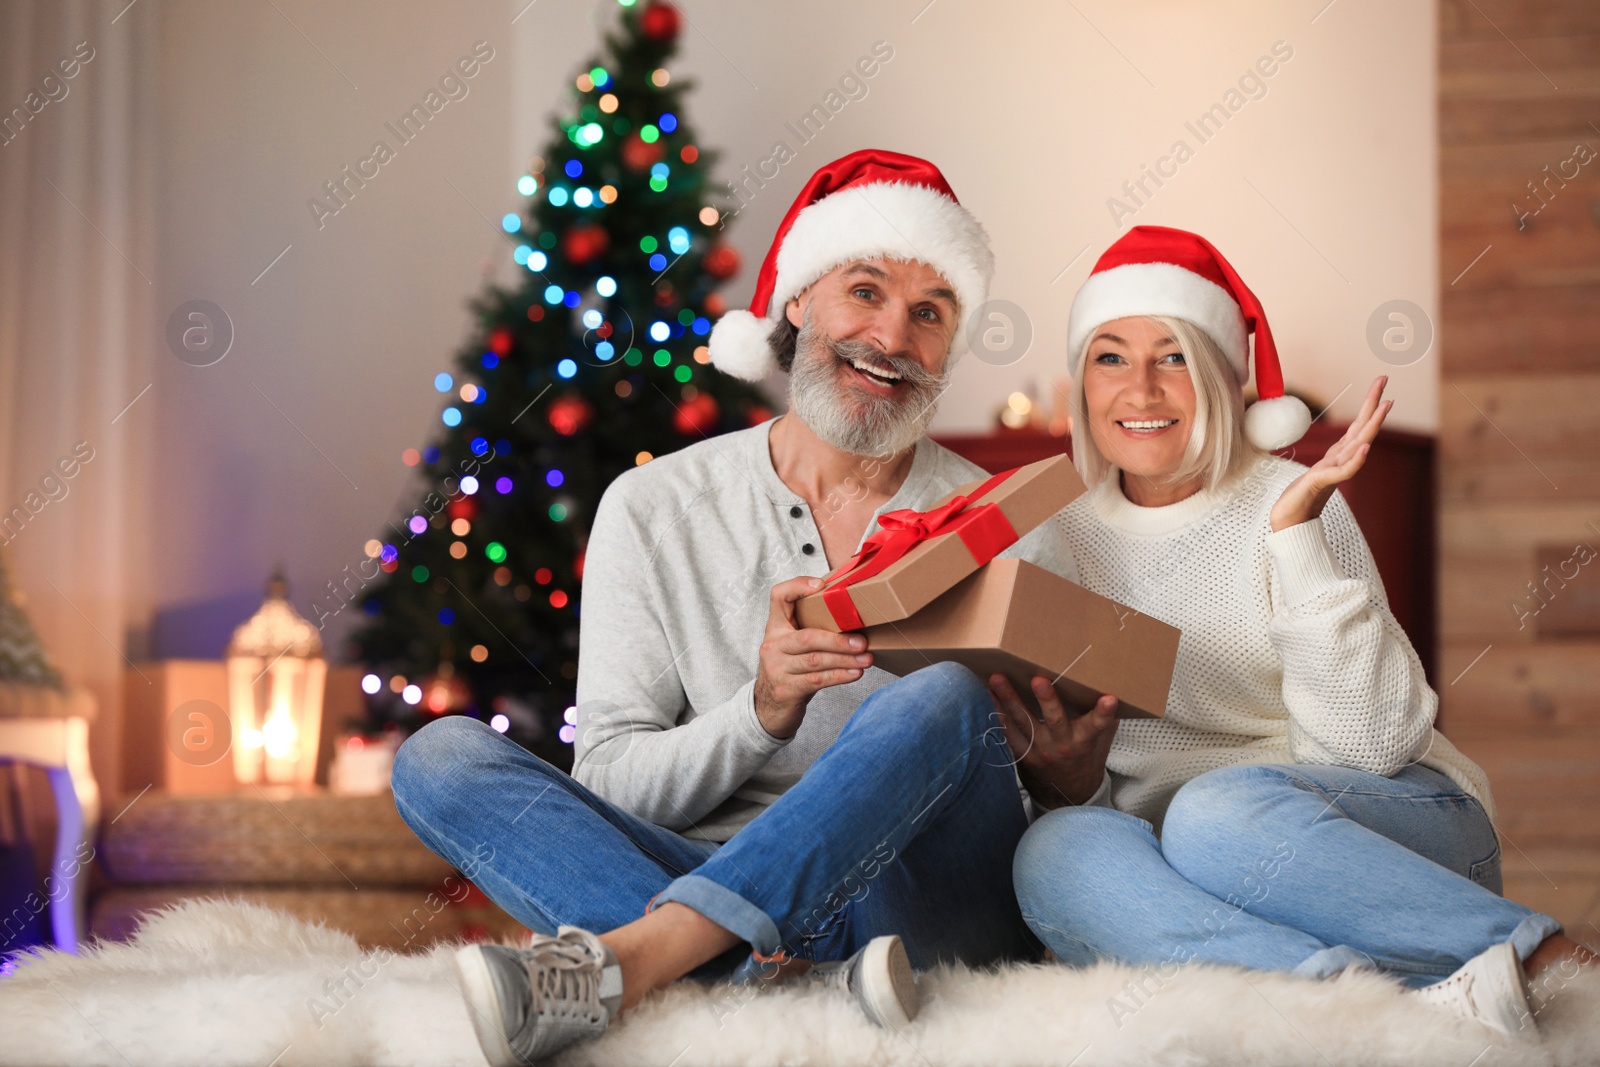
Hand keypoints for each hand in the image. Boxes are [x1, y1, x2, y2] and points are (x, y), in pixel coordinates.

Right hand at [753, 576, 873, 739]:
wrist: (769, 707)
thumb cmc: (790, 670)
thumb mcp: (793, 646)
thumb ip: (812, 629)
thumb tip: (854, 615)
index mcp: (776, 627)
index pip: (778, 596)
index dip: (797, 586)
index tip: (821, 585)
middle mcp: (773, 645)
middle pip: (808, 637)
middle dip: (839, 640)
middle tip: (863, 642)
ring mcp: (777, 668)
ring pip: (816, 660)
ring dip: (845, 659)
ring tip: (866, 659)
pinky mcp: (786, 689)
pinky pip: (817, 680)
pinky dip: (839, 676)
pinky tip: (855, 674)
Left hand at [989, 674, 1117, 809]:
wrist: (1067, 797)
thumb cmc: (1085, 761)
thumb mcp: (1100, 743)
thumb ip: (1104, 719)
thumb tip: (1114, 688)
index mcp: (1084, 741)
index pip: (1097, 725)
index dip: (1103, 713)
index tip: (1109, 699)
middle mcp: (1062, 745)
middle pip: (1055, 720)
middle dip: (1047, 700)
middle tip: (1039, 680)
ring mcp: (1040, 751)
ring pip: (1023, 723)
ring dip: (1009, 700)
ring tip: (997, 680)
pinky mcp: (1023, 754)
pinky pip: (1008, 733)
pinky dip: (998, 714)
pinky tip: (989, 696)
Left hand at [1270, 376, 1391, 531]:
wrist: (1289, 521)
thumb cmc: (1300, 498)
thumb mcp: (1318, 472)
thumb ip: (1334, 461)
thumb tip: (1347, 449)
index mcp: (1339, 455)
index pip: (1357, 426)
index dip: (1369, 406)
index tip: (1380, 385)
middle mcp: (1341, 460)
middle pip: (1362, 428)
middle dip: (1373, 404)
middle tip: (1384, 379)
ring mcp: (1334, 471)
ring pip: (1358, 444)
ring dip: (1372, 425)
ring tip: (1385, 405)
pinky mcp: (1323, 484)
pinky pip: (1343, 471)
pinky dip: (1356, 460)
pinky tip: (1365, 448)